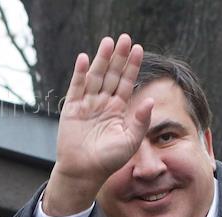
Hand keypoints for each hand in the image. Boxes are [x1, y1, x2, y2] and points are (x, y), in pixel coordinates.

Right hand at [42, 33, 152, 215]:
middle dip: (118, 57)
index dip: (132, 66)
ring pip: (95, 77)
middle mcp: (102, 103)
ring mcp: (87, 104)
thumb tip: (150, 100)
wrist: (85, 172)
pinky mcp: (71, 108)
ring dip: (101, 59)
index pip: (126, 82)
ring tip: (108, 42)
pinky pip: (76, 87)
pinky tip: (84, 58)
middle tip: (125, 38)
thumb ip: (141, 121)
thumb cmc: (109, 161)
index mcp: (118, 109)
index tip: (138, 49)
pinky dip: (79, 73)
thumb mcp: (130, 141)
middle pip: (112, 75)